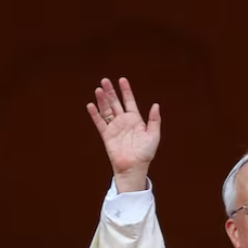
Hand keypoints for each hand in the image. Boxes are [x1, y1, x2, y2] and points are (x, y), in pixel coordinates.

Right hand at [86, 77, 160, 191]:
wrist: (134, 167)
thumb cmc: (145, 153)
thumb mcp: (154, 135)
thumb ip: (155, 120)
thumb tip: (156, 105)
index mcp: (135, 119)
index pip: (129, 101)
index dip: (126, 90)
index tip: (122, 80)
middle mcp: (123, 121)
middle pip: (115, 102)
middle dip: (110, 92)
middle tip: (105, 80)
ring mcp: (114, 127)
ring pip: (106, 110)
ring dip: (102, 100)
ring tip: (98, 89)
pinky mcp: (107, 135)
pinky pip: (100, 122)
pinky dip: (95, 114)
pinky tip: (91, 105)